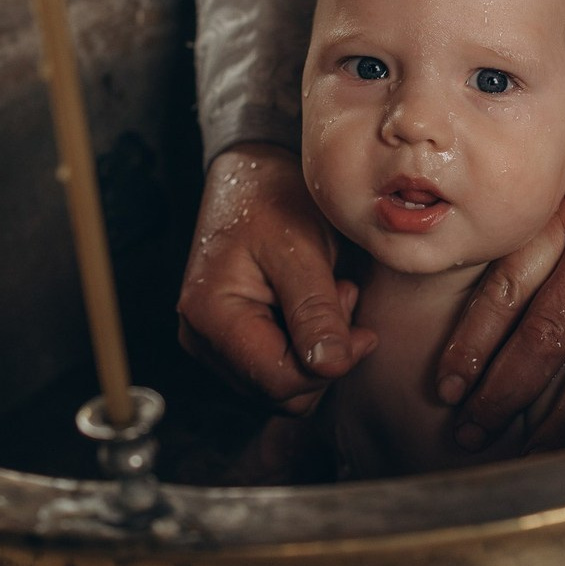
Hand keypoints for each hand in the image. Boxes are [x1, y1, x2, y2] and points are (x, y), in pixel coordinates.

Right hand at [177, 143, 377, 414]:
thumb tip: (333, 367)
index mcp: (210, 315)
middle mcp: (201, 338)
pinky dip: (306, 345)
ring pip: (282, 386)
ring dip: (318, 349)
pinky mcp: (231, 341)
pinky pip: (277, 368)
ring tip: (329, 294)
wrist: (253, 175)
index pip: (277, 380)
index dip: (328, 366)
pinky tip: (314, 304)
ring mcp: (213, 343)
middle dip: (323, 356)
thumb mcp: (301, 249)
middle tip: (342, 297)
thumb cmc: (272, 200)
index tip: (362, 330)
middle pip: (280, 390)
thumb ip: (315, 310)